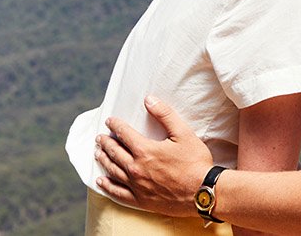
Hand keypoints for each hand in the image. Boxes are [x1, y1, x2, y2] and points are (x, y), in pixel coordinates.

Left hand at [95, 94, 213, 216]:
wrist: (202, 192)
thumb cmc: (195, 162)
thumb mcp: (184, 133)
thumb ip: (165, 115)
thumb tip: (149, 99)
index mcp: (145, 150)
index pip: (124, 134)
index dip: (115, 125)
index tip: (109, 121)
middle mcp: (136, 168)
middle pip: (115, 152)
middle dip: (106, 143)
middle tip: (100, 137)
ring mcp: (137, 186)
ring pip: (113, 171)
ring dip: (104, 160)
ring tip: (98, 153)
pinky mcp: (141, 200)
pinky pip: (118, 193)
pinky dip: (107, 186)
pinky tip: (101, 181)